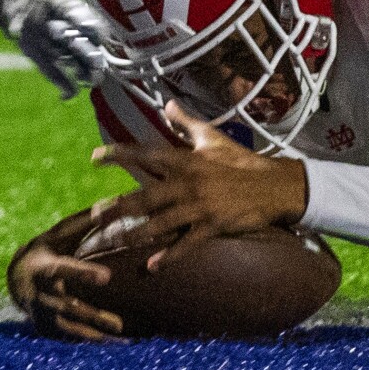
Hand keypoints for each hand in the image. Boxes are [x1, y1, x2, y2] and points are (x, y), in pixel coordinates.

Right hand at [7, 225, 122, 342]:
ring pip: (73, 330)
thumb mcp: (57, 235)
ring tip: (127, 341)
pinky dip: (96, 342)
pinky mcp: (49, 330)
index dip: (84, 275)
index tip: (107, 277)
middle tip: (120, 324)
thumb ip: (82, 224)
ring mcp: (44, 316)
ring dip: (99, 336)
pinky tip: (120, 344)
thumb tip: (109, 204)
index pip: (65, 271)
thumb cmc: (46, 251)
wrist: (16, 282)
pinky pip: (73, 339)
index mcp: (45, 268)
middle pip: (70, 308)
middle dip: (95, 317)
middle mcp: (42, 295)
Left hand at [93, 101, 308, 270]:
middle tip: (94, 214)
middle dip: (118, 206)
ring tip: (113, 241)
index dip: (119, 154)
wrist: (274, 185)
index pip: (145, 154)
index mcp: (185, 159)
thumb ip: (186, 122)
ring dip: (135, 233)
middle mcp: (187, 183)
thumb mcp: (212, 137)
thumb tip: (167, 104)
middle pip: (145, 196)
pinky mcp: (213, 226)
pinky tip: (152, 265)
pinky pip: (187, 243)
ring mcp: (199, 206)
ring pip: (160, 222)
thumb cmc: (241, 160)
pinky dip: (169, 256)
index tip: (95, 158)